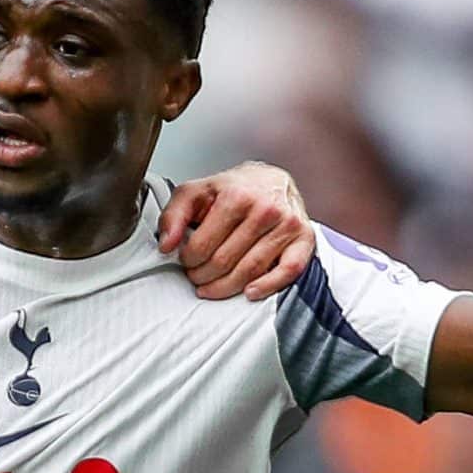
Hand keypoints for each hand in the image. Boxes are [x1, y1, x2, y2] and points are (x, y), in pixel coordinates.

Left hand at [158, 162, 314, 299]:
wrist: (271, 180)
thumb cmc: (232, 190)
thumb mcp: (195, 192)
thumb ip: (173, 216)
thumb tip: (166, 245)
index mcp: (236, 196)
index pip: (202, 245)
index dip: (188, 260)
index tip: (185, 261)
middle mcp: (265, 209)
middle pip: (225, 261)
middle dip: (203, 276)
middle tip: (196, 277)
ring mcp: (288, 225)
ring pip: (251, 270)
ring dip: (226, 287)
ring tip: (212, 287)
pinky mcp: (305, 239)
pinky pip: (288, 271)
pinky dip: (268, 287)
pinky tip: (249, 292)